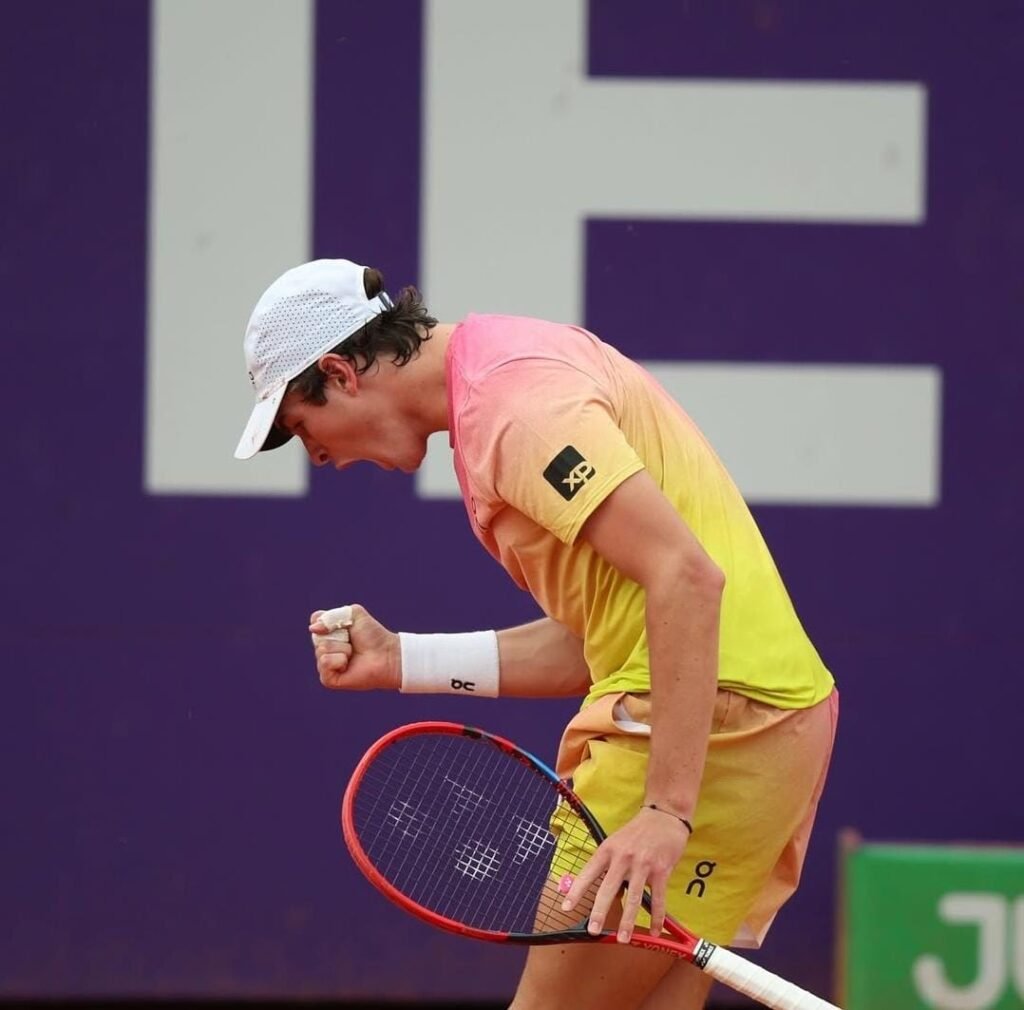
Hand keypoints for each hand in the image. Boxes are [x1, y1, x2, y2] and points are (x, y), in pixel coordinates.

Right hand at [308, 604, 400, 690]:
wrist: (386, 654)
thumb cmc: (373, 636)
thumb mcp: (354, 614)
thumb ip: (331, 615)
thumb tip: (312, 629)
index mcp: (327, 632)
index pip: (315, 619)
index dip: (330, 620)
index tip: (348, 625)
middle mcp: (323, 648)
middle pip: (317, 635)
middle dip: (339, 635)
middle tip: (352, 641)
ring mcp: (324, 664)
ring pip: (321, 649)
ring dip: (342, 648)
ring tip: (353, 654)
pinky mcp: (328, 679)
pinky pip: (325, 662)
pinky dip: (339, 660)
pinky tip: (348, 665)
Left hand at [560, 807, 689, 941]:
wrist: (664, 815)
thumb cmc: (637, 831)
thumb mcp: (616, 841)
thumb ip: (608, 863)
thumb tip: (597, 889)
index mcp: (608, 849)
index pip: (588, 873)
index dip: (576, 891)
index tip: (565, 907)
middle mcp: (623, 857)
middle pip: (609, 888)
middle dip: (600, 911)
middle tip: (593, 930)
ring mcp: (643, 865)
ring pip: (634, 898)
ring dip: (628, 921)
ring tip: (623, 938)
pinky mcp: (661, 870)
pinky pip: (658, 898)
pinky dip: (656, 917)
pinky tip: (654, 930)